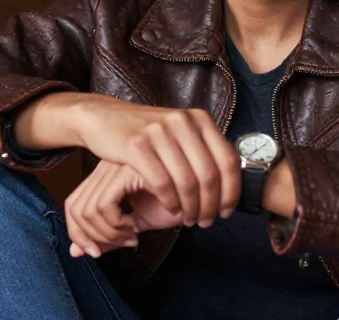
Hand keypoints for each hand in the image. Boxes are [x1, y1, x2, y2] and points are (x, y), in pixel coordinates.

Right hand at [23, 94, 241, 228]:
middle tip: (206, 222)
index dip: (231, 190)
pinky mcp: (137, 145)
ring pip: (187, 182)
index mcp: (199, 118)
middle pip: (210, 175)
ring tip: (189, 220)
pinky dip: (171, 202)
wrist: (105, 118)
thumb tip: (233, 179)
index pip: (227, 160)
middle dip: (211, 205)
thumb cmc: (146, 133)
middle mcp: (182, 121)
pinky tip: (172, 209)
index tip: (227, 211)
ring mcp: (159, 132)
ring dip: (191, 208)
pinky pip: (162, 183)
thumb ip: (203, 149)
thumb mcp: (179, 132)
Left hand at [64, 160, 183, 257]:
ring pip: (88, 211)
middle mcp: (108, 167)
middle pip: (75, 209)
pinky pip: (105, 206)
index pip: (72, 206)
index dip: (78, 234)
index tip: (99, 250)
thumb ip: (107, 235)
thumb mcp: (134, 223)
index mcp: (107, 176)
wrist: (202, 193)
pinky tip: (138, 227)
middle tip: (121, 244)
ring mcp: (117, 166)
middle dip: (95, 238)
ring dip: (110, 234)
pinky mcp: (128, 170)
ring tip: (133, 236)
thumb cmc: (172, 205)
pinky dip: (118, 225)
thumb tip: (74, 252)